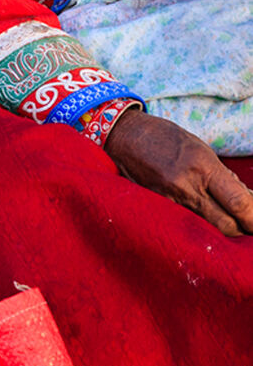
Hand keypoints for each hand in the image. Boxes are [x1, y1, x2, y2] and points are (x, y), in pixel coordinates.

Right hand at [104, 108, 252, 236]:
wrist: (124, 136)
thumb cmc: (165, 137)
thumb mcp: (201, 149)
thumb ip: (222, 176)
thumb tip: (245, 198)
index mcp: (203, 167)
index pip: (239, 202)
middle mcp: (187, 186)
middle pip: (226, 226)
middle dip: (242, 229)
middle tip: (247, 226)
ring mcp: (170, 199)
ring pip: (207, 229)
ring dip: (221, 228)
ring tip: (225, 220)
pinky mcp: (157, 207)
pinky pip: (186, 223)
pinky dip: (198, 224)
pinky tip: (200, 215)